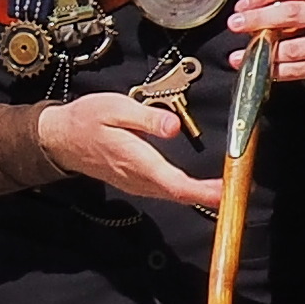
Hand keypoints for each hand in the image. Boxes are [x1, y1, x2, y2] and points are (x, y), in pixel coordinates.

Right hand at [35, 89, 218, 208]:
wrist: (62, 139)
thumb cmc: (88, 119)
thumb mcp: (115, 108)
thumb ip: (146, 118)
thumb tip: (174, 127)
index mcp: (137, 160)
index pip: (175, 183)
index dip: (202, 191)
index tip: (225, 191)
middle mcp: (139, 179)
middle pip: (180, 195)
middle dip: (211, 195)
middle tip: (242, 188)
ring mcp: (137, 184)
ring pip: (174, 195)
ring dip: (201, 195)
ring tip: (229, 186)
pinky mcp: (137, 183)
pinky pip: (166, 191)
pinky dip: (187, 191)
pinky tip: (203, 185)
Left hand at [229, 0, 304, 96]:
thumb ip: (292, 4)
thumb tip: (250, 12)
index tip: (243, 4)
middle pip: (289, 13)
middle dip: (257, 19)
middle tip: (235, 24)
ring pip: (291, 48)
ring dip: (262, 52)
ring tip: (241, 53)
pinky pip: (295, 70)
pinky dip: (272, 71)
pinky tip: (257, 68)